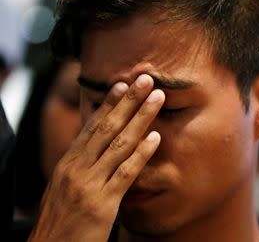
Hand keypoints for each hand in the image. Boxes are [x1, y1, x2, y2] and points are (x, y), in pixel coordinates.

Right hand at [28, 74, 164, 241]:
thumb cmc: (60, 220)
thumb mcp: (64, 186)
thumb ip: (81, 165)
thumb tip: (97, 146)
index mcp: (69, 162)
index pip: (92, 125)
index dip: (109, 103)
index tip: (123, 84)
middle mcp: (77, 167)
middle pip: (107, 127)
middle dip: (129, 101)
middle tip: (146, 79)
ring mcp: (89, 184)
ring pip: (119, 143)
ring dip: (141, 118)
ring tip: (158, 98)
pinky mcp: (102, 204)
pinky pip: (126, 173)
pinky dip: (141, 153)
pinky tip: (156, 137)